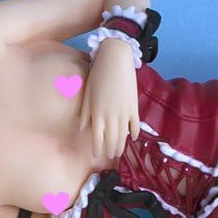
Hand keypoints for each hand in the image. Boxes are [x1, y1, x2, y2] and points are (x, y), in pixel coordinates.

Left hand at [78, 37, 139, 159]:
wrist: (116, 60)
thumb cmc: (97, 74)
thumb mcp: (87, 94)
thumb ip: (85, 113)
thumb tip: (82, 128)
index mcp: (98, 114)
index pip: (97, 137)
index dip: (97, 148)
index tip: (96, 155)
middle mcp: (111, 117)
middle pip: (111, 139)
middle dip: (110, 149)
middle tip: (110, 156)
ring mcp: (124, 113)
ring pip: (123, 135)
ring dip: (121, 145)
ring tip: (119, 152)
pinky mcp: (134, 107)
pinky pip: (135, 125)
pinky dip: (134, 133)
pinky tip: (133, 138)